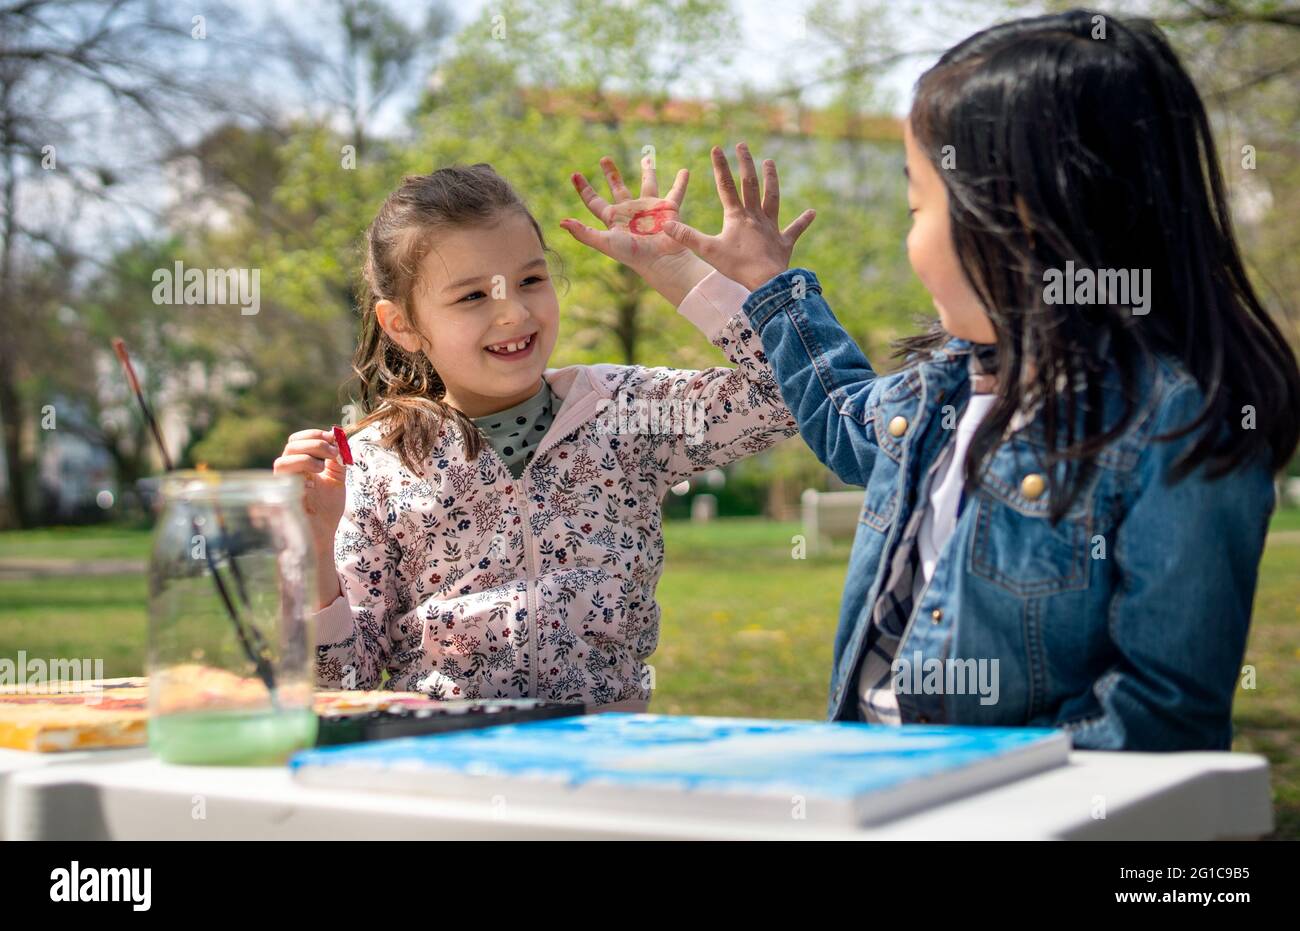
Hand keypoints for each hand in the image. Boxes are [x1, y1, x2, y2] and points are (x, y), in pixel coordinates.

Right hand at [273, 428, 346, 544]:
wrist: (323, 534)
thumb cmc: (327, 509)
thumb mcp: (337, 479)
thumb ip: (338, 459)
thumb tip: (338, 436)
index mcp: (300, 465)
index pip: (298, 440)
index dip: (314, 434)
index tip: (333, 437)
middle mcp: (289, 472)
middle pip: (291, 445)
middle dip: (315, 443)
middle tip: (333, 453)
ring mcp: (284, 484)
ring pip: (283, 460)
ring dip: (306, 456)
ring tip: (322, 467)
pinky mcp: (282, 497)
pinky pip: (282, 478)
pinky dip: (300, 472)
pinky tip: (314, 480)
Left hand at [560, 155, 711, 306]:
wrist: (661, 260)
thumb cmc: (632, 254)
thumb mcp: (605, 242)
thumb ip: (584, 234)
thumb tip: (562, 223)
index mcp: (614, 218)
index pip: (594, 201)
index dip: (584, 188)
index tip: (574, 174)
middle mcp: (630, 211)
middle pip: (618, 188)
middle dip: (611, 174)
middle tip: (604, 158)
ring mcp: (650, 208)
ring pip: (648, 184)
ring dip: (648, 171)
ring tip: (648, 157)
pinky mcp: (668, 208)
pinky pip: (676, 192)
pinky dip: (680, 182)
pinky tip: (685, 171)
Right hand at [661, 142, 814, 291]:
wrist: (766, 281)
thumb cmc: (737, 266)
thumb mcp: (708, 250)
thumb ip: (687, 236)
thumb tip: (665, 225)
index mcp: (737, 217)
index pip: (726, 187)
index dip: (721, 167)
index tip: (717, 147)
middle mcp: (755, 217)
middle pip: (751, 185)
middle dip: (746, 163)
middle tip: (743, 145)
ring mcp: (771, 228)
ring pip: (772, 198)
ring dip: (771, 179)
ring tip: (770, 162)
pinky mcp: (784, 242)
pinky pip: (795, 230)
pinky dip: (803, 221)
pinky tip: (812, 212)